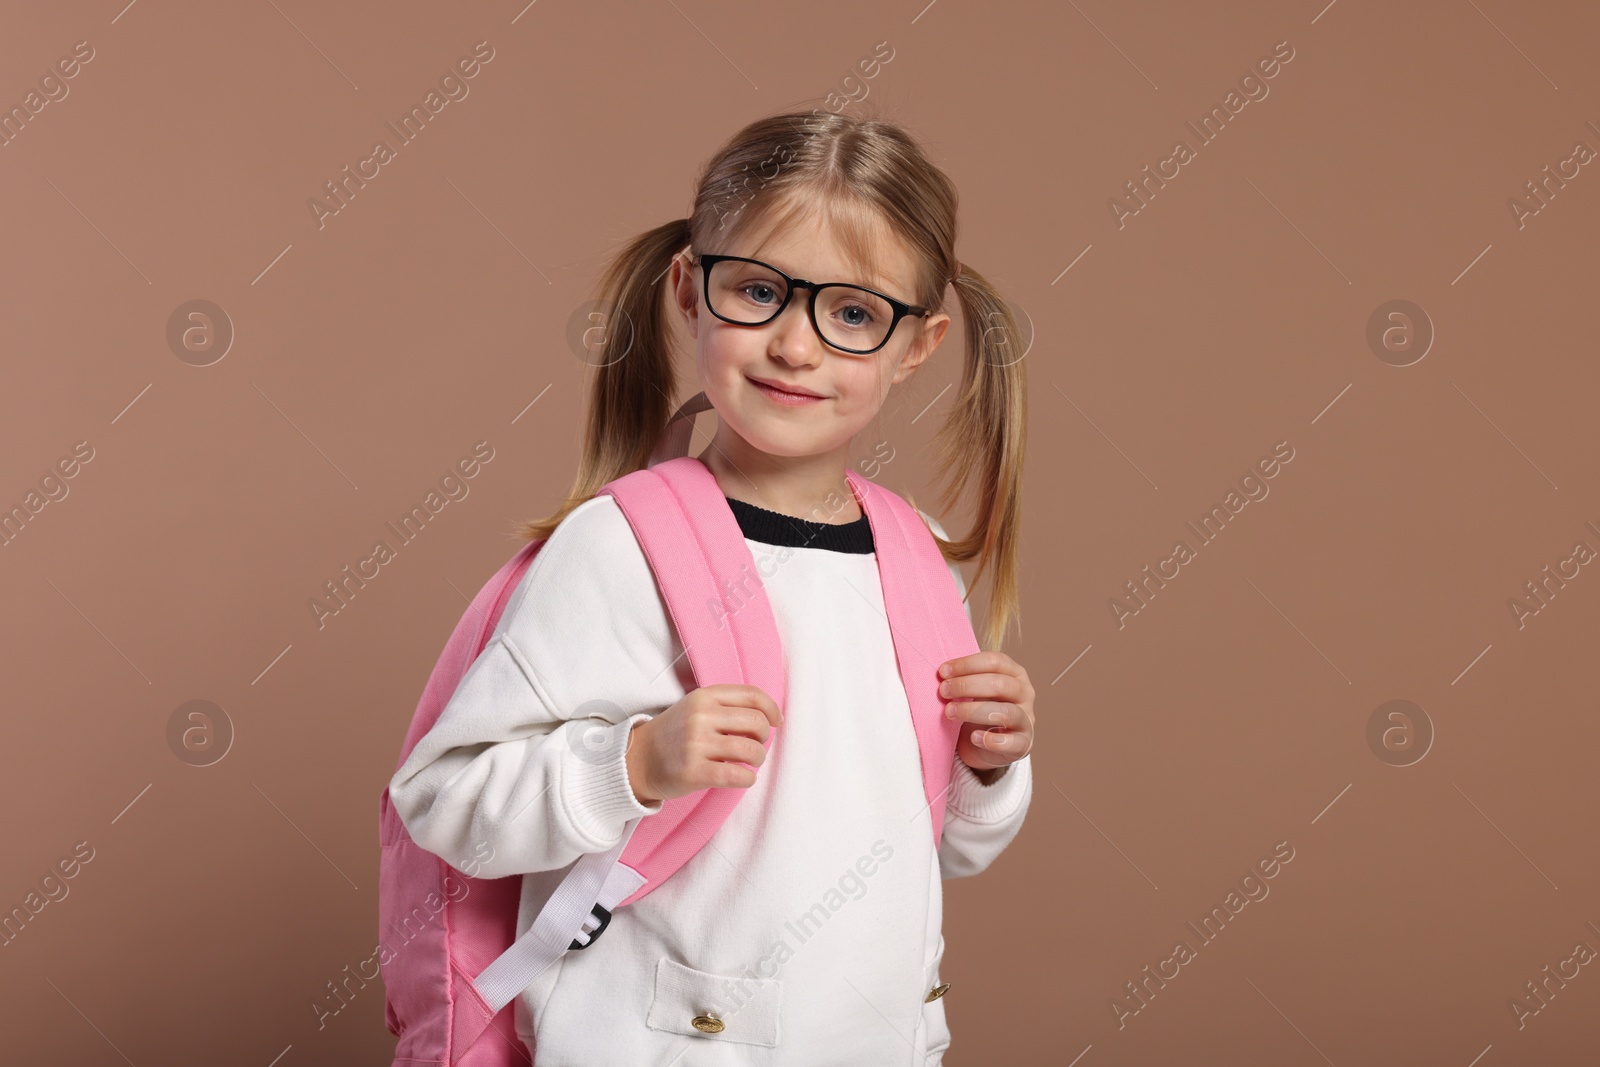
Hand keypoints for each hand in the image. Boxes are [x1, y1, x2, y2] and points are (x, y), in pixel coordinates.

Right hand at [624, 685, 783, 803]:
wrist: (638, 760)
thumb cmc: (675, 735)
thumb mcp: (695, 708)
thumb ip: (727, 707)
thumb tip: (770, 717)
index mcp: (704, 697)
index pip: (752, 696)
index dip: (772, 709)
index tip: (776, 722)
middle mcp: (700, 717)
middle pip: (757, 722)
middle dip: (764, 737)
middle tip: (755, 746)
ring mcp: (696, 744)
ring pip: (751, 750)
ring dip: (758, 759)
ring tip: (748, 763)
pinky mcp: (694, 771)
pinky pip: (737, 775)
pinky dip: (748, 778)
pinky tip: (743, 778)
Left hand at [938, 651, 1034, 780]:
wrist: (986, 746)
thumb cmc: (978, 709)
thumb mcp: (974, 690)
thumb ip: (964, 679)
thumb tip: (942, 673)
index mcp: (1014, 673)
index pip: (995, 661)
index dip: (967, 664)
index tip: (943, 671)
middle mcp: (1025, 693)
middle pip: (1000, 684)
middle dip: (967, 686)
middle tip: (943, 691)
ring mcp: (1027, 719)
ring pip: (1006, 711)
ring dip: (973, 711)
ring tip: (950, 712)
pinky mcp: (1024, 743)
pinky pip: (1013, 742)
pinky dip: (991, 740)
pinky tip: (973, 737)